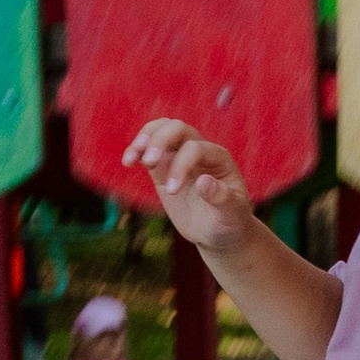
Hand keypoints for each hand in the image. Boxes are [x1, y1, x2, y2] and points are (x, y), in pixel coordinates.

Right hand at [124, 117, 256, 268]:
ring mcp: (180, 156)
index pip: (195, 148)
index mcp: (219, 157)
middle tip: (148, 162)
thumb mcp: (232, 213)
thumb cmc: (229, 221)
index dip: (181, 165)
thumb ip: (221, 197)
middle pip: (177, 128)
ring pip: (161, 130)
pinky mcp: (163, 167)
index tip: (172, 192)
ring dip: (145, 138)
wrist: (217, 231)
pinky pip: (148, 149)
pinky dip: (136, 150)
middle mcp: (199, 150)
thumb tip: (203, 182)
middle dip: (160, 140)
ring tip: (133, 157)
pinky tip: (128, 162)